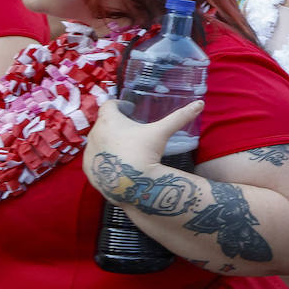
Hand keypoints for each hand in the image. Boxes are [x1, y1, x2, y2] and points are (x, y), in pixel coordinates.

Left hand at [83, 99, 203, 192]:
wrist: (131, 185)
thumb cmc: (144, 152)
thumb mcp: (161, 132)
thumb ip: (179, 117)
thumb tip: (200, 103)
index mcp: (109, 120)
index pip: (109, 104)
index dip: (119, 105)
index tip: (130, 109)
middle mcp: (94, 134)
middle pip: (103, 123)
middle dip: (115, 124)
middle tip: (132, 129)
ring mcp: (89, 153)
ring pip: (98, 141)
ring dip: (108, 141)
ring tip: (125, 147)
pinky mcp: (88, 169)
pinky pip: (95, 159)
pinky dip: (104, 158)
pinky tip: (118, 163)